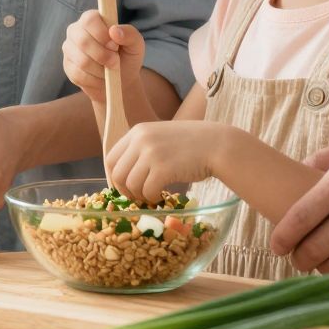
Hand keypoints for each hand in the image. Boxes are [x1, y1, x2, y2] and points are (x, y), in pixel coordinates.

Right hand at [61, 10, 146, 113]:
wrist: (120, 80)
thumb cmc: (127, 57)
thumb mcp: (136, 45)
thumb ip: (129, 34)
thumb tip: (114, 30)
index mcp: (92, 19)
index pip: (90, 20)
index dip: (102, 34)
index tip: (114, 45)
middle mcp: (76, 30)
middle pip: (83, 41)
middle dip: (103, 55)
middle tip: (115, 62)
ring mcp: (69, 49)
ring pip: (82, 61)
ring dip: (101, 70)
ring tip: (110, 70)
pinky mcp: (68, 66)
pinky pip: (78, 74)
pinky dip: (95, 80)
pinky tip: (101, 77)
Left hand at [104, 121, 228, 203]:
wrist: (217, 144)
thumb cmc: (192, 144)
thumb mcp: (161, 137)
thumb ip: (142, 149)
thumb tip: (124, 174)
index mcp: (138, 131)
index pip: (111, 158)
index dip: (114, 177)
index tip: (122, 188)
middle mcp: (141, 139)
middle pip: (118, 173)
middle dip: (125, 190)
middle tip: (138, 197)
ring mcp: (151, 153)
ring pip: (131, 185)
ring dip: (140, 195)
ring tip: (152, 195)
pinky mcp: (163, 168)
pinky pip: (147, 191)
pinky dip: (152, 198)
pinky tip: (161, 195)